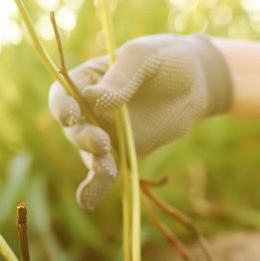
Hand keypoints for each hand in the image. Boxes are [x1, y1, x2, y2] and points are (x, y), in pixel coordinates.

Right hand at [48, 34, 232, 208]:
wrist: (197, 82)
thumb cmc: (167, 60)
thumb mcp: (144, 59)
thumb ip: (121, 78)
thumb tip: (94, 100)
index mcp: (86, 79)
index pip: (62, 94)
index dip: (62, 106)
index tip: (71, 117)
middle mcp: (89, 108)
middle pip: (75, 128)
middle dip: (84, 138)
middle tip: (101, 143)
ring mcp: (106, 131)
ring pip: (89, 153)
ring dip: (94, 163)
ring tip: (105, 171)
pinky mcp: (125, 151)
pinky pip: (107, 170)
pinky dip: (96, 186)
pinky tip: (88, 201)